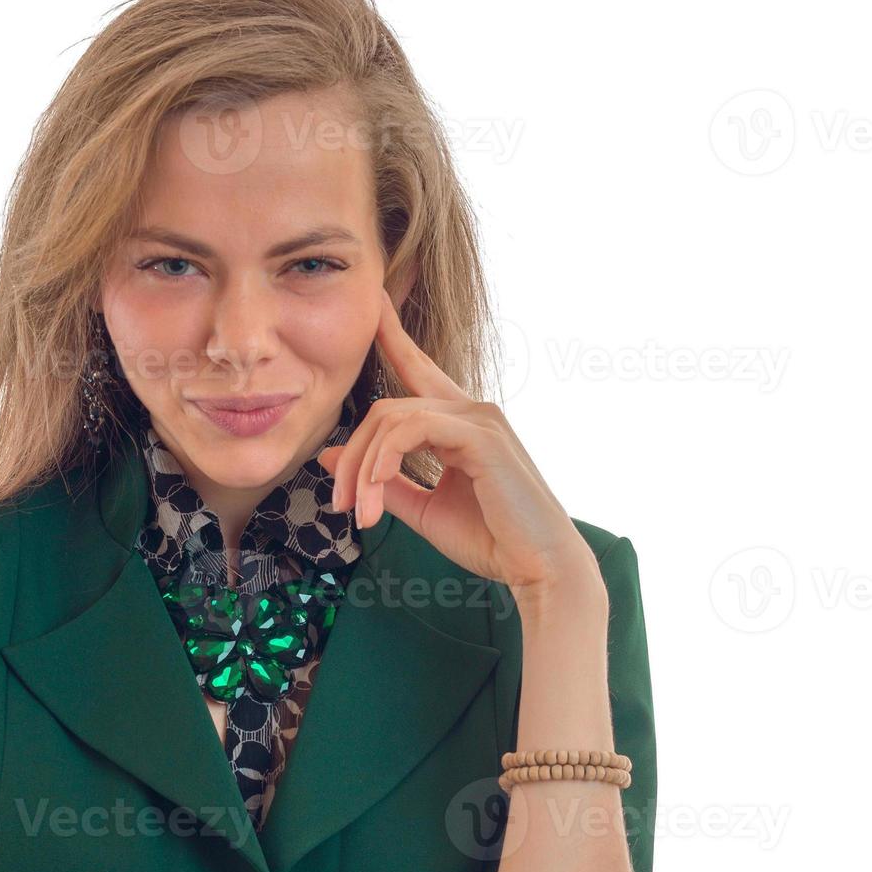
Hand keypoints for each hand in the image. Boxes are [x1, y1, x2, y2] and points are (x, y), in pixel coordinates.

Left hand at [318, 290, 602, 600]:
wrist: (540, 568)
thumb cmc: (491, 539)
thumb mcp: (423, 509)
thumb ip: (382, 479)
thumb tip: (331, 456)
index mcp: (459, 422)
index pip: (417, 368)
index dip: (392, 335)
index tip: (373, 303)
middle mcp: (470, 410)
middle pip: (386, 409)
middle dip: (353, 456)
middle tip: (339, 504)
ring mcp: (479, 417)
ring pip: (393, 418)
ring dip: (365, 468)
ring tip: (361, 512)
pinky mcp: (481, 434)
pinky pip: (414, 428)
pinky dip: (386, 457)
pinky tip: (378, 487)